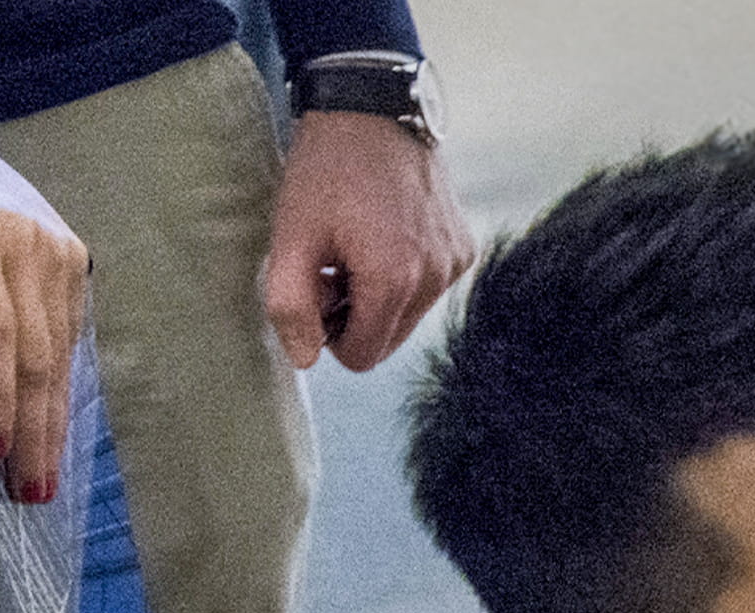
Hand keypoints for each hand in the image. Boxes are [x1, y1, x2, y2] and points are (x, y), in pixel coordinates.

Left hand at [0, 103, 90, 500]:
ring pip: (60, 352)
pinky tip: (54, 428)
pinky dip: (59, 385)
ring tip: (44, 478)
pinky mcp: (76, 259)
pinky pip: (69, 335)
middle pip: (36, 352)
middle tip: (28, 491)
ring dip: (53, 419)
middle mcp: (33, 242)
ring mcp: (62, 250)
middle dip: (33, 428)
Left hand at [261, 110, 473, 372]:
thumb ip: (290, 307)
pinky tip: (384, 233)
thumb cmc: (325, 172)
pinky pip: (430, 287)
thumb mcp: (290, 237)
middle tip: (331, 267)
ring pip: (410, 315)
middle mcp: (435, 278)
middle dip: (356, 315)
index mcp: (393, 281)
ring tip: (356, 247)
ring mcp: (455, 262)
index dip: (328, 332)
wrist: (371, 111)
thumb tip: (306, 359)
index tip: (315, 290)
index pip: (361, 356)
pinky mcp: (464, 247)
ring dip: (379, 296)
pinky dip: (404, 274)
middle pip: (388, 340)